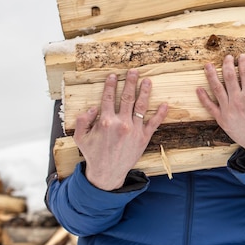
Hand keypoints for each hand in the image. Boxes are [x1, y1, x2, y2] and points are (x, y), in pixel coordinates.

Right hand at [73, 69, 167, 189]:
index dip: (111, 85)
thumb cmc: (93, 154)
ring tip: (148, 81)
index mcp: (105, 121)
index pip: (109, 98)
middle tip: (135, 71)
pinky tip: (164, 104)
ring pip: (141, 106)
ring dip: (145, 92)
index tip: (114, 75)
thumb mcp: (80, 137)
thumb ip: (82, 120)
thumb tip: (93, 108)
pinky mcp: (144, 138)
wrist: (107, 173)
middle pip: (127, 98)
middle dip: (131, 83)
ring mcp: (134, 130)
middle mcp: (121, 123)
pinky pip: (154, 123)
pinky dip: (160, 114)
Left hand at [196, 54, 244, 165]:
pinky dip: (203, 97)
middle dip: (227, 63)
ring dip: (211, 75)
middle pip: (229, 76)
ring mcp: (228, 109)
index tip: (241, 56)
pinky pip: (209, 106)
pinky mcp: (222, 119)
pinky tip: (199, 89)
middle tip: (227, 57)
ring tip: (207, 65)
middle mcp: (238, 100)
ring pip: (216, 87)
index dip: (243, 61)